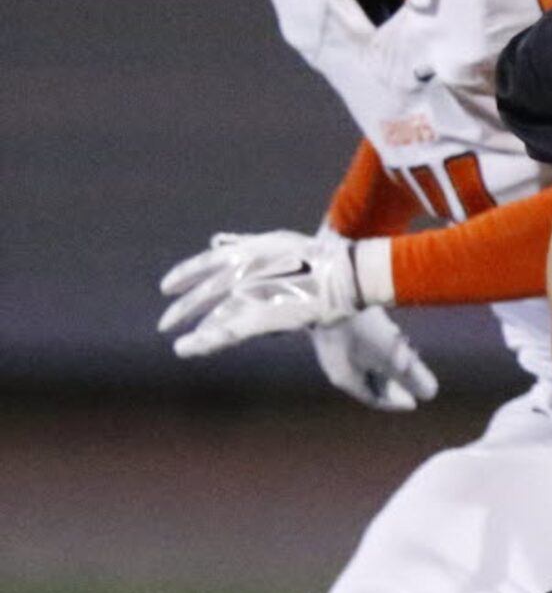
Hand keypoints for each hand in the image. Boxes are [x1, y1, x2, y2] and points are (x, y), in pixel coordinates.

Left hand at [158, 228, 361, 356]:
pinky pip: (226, 333)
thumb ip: (247, 245)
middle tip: (164, 323)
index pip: (204, 262)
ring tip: (177, 342)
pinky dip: (204, 342)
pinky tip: (186, 350)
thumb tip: (219, 242)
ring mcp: (251, 294)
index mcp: (247, 251)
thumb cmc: (321, 260)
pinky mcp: (261, 317)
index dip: (183, 274)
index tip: (166, 286)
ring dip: (193, 329)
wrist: (344, 274)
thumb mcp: (277, 242)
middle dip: (182, 308)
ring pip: (212, 315)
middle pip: (203, 291)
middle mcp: (243, 270)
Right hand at [311, 309, 438, 410]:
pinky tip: (389, 330)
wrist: (327, 290)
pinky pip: (359, 342)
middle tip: (414, 375)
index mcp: (346, 379)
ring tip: (406, 348)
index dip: (396, 402)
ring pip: (366, 359)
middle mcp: (335, 365)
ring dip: (388, 358)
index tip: (414, 403)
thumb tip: (429, 394)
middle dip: (395, 379)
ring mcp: (332, 344)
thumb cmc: (360, 328)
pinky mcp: (333, 324)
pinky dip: (378, 343)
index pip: (374, 399)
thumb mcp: (390, 355)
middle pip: (371, 380)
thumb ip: (411, 376)